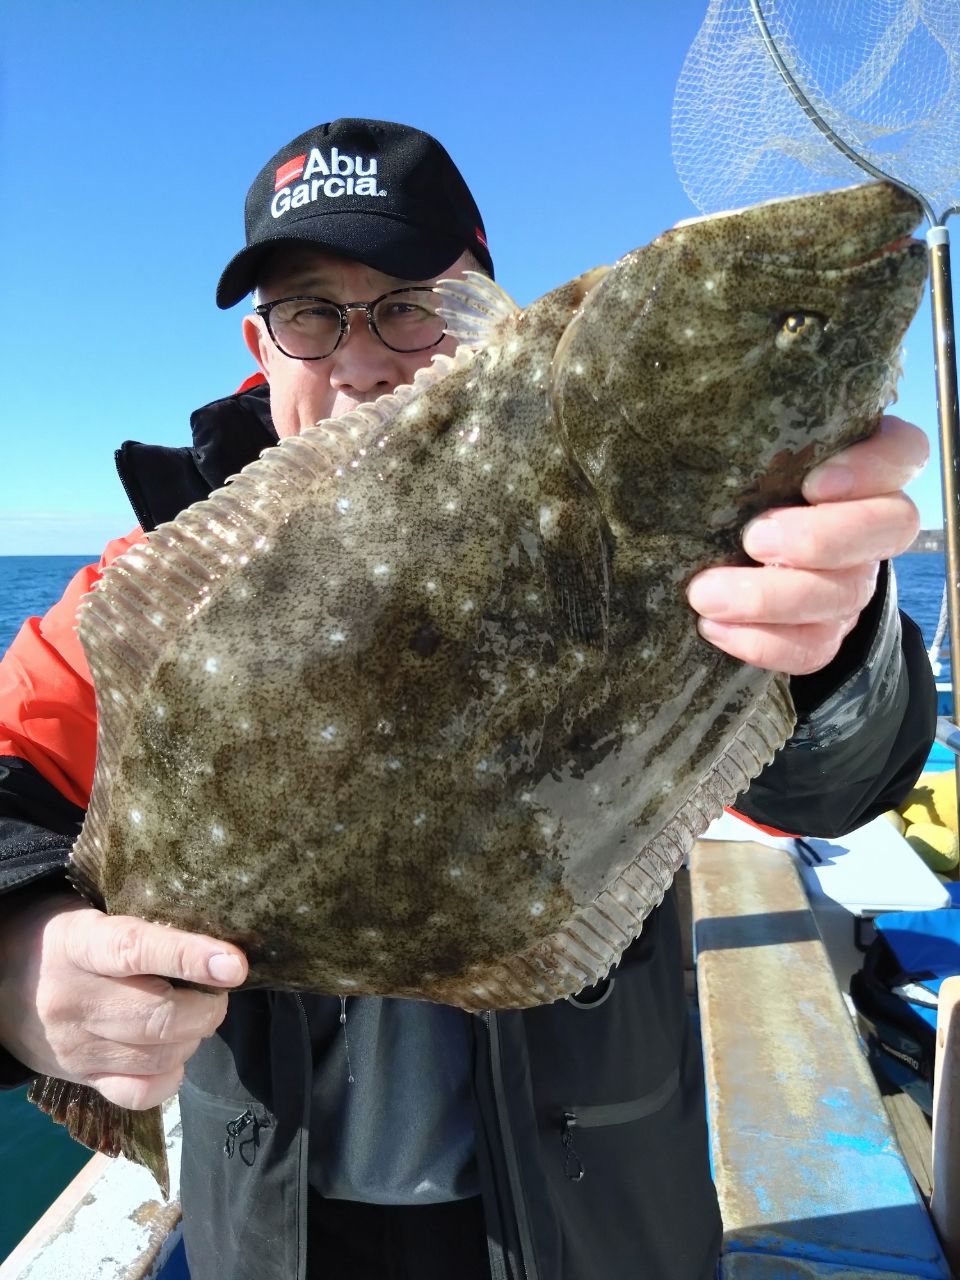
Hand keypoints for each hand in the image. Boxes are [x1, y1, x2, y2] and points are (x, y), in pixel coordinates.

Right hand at [0, 893, 247, 1109]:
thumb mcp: (91, 912)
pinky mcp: (81, 1078)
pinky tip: (174, 1054)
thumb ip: (141, 924)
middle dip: (208, 1007)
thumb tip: (211, 940)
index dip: (190, 958)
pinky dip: (171, 1077)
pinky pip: (139, 1093)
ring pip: (158, 1057)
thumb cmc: (61, 935)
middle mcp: (74, 1000)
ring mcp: (76, 1046)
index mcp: (77, 945)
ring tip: (197, 1016)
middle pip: (158, 1017)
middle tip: (219, 990)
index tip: (234, 964)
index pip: (136, 951)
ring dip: (195, 1038)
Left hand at [686, 415, 927, 673]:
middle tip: (753, 539)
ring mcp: (853, 580)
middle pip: (888, 528)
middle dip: (821, 539)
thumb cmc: (730, 482)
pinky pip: (813, 648)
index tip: (813, 482)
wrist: (726, 558)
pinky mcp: (826, 630)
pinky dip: (763, 644)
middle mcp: (871, 522)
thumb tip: (677, 387)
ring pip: (842, 595)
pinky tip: (713, 628)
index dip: (872, 469)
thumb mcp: (735, 450)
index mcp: (861, 465)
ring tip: (706, 594)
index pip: (903, 453)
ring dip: (771, 599)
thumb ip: (732, 429)